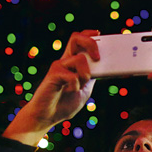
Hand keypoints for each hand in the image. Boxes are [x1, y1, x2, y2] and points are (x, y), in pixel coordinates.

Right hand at [3, 30, 99, 145]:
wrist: (47, 117)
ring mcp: (58, 67)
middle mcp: (64, 61)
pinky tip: (68, 91)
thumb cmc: (64, 104)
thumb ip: (92, 78)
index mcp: (72, 63)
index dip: (89, 35)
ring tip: (79, 86)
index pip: (79, 40)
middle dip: (91, 43)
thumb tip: (104, 68)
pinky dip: (75, 86)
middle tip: (98, 57)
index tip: (99, 34)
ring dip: (86, 75)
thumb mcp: (85, 89)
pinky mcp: (53, 75)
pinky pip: (72, 76)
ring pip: (80, 59)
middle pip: (76, 37)